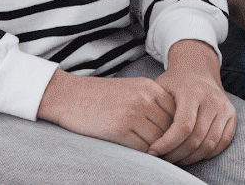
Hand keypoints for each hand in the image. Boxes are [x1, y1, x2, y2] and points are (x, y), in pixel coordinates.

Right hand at [37, 68, 175, 151]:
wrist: (68, 95)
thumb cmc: (100, 96)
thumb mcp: (131, 89)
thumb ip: (152, 102)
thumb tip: (172, 126)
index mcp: (150, 88)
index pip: (176, 113)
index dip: (176, 130)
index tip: (173, 141)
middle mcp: (144, 99)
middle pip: (170, 128)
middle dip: (170, 143)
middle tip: (168, 155)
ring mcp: (132, 114)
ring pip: (158, 141)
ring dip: (158, 152)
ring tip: (155, 157)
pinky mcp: (118, 129)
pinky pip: (141, 148)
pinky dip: (144, 156)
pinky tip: (139, 157)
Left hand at [147, 40, 236, 164]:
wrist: (198, 70)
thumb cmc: (174, 83)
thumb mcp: (160, 88)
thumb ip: (154, 109)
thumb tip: (144, 138)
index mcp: (192, 92)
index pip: (183, 126)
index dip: (167, 144)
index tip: (153, 151)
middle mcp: (212, 99)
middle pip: (196, 139)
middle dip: (177, 154)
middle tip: (163, 159)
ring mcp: (224, 107)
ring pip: (209, 144)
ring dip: (191, 158)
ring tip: (175, 159)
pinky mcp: (232, 115)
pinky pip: (223, 142)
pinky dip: (208, 154)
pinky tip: (192, 154)